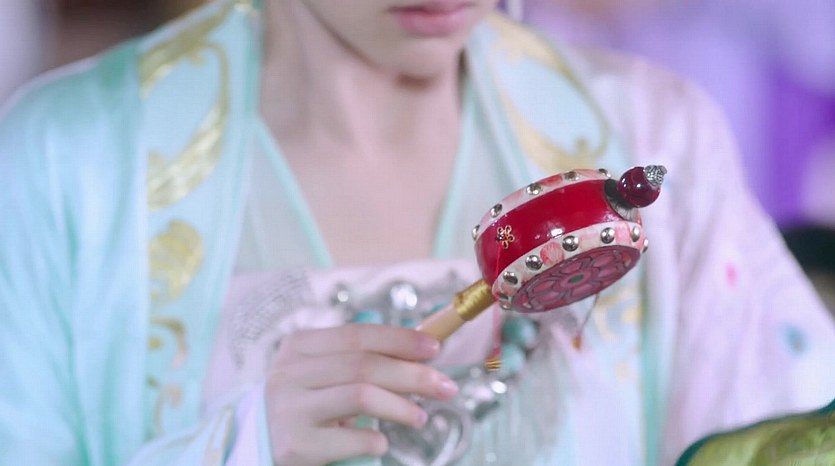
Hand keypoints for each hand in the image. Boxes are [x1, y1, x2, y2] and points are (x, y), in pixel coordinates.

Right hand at [265, 324, 459, 465]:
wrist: (263, 447)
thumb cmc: (308, 406)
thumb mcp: (325, 375)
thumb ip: (362, 358)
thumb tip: (422, 346)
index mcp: (299, 347)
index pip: (357, 335)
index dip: (400, 339)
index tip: (435, 348)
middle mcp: (288, 374)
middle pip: (364, 365)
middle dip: (412, 374)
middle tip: (445, 386)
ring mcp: (289, 410)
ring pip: (361, 396)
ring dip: (401, 407)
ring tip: (420, 417)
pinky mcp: (295, 445)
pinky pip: (353, 439)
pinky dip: (376, 440)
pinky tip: (380, 441)